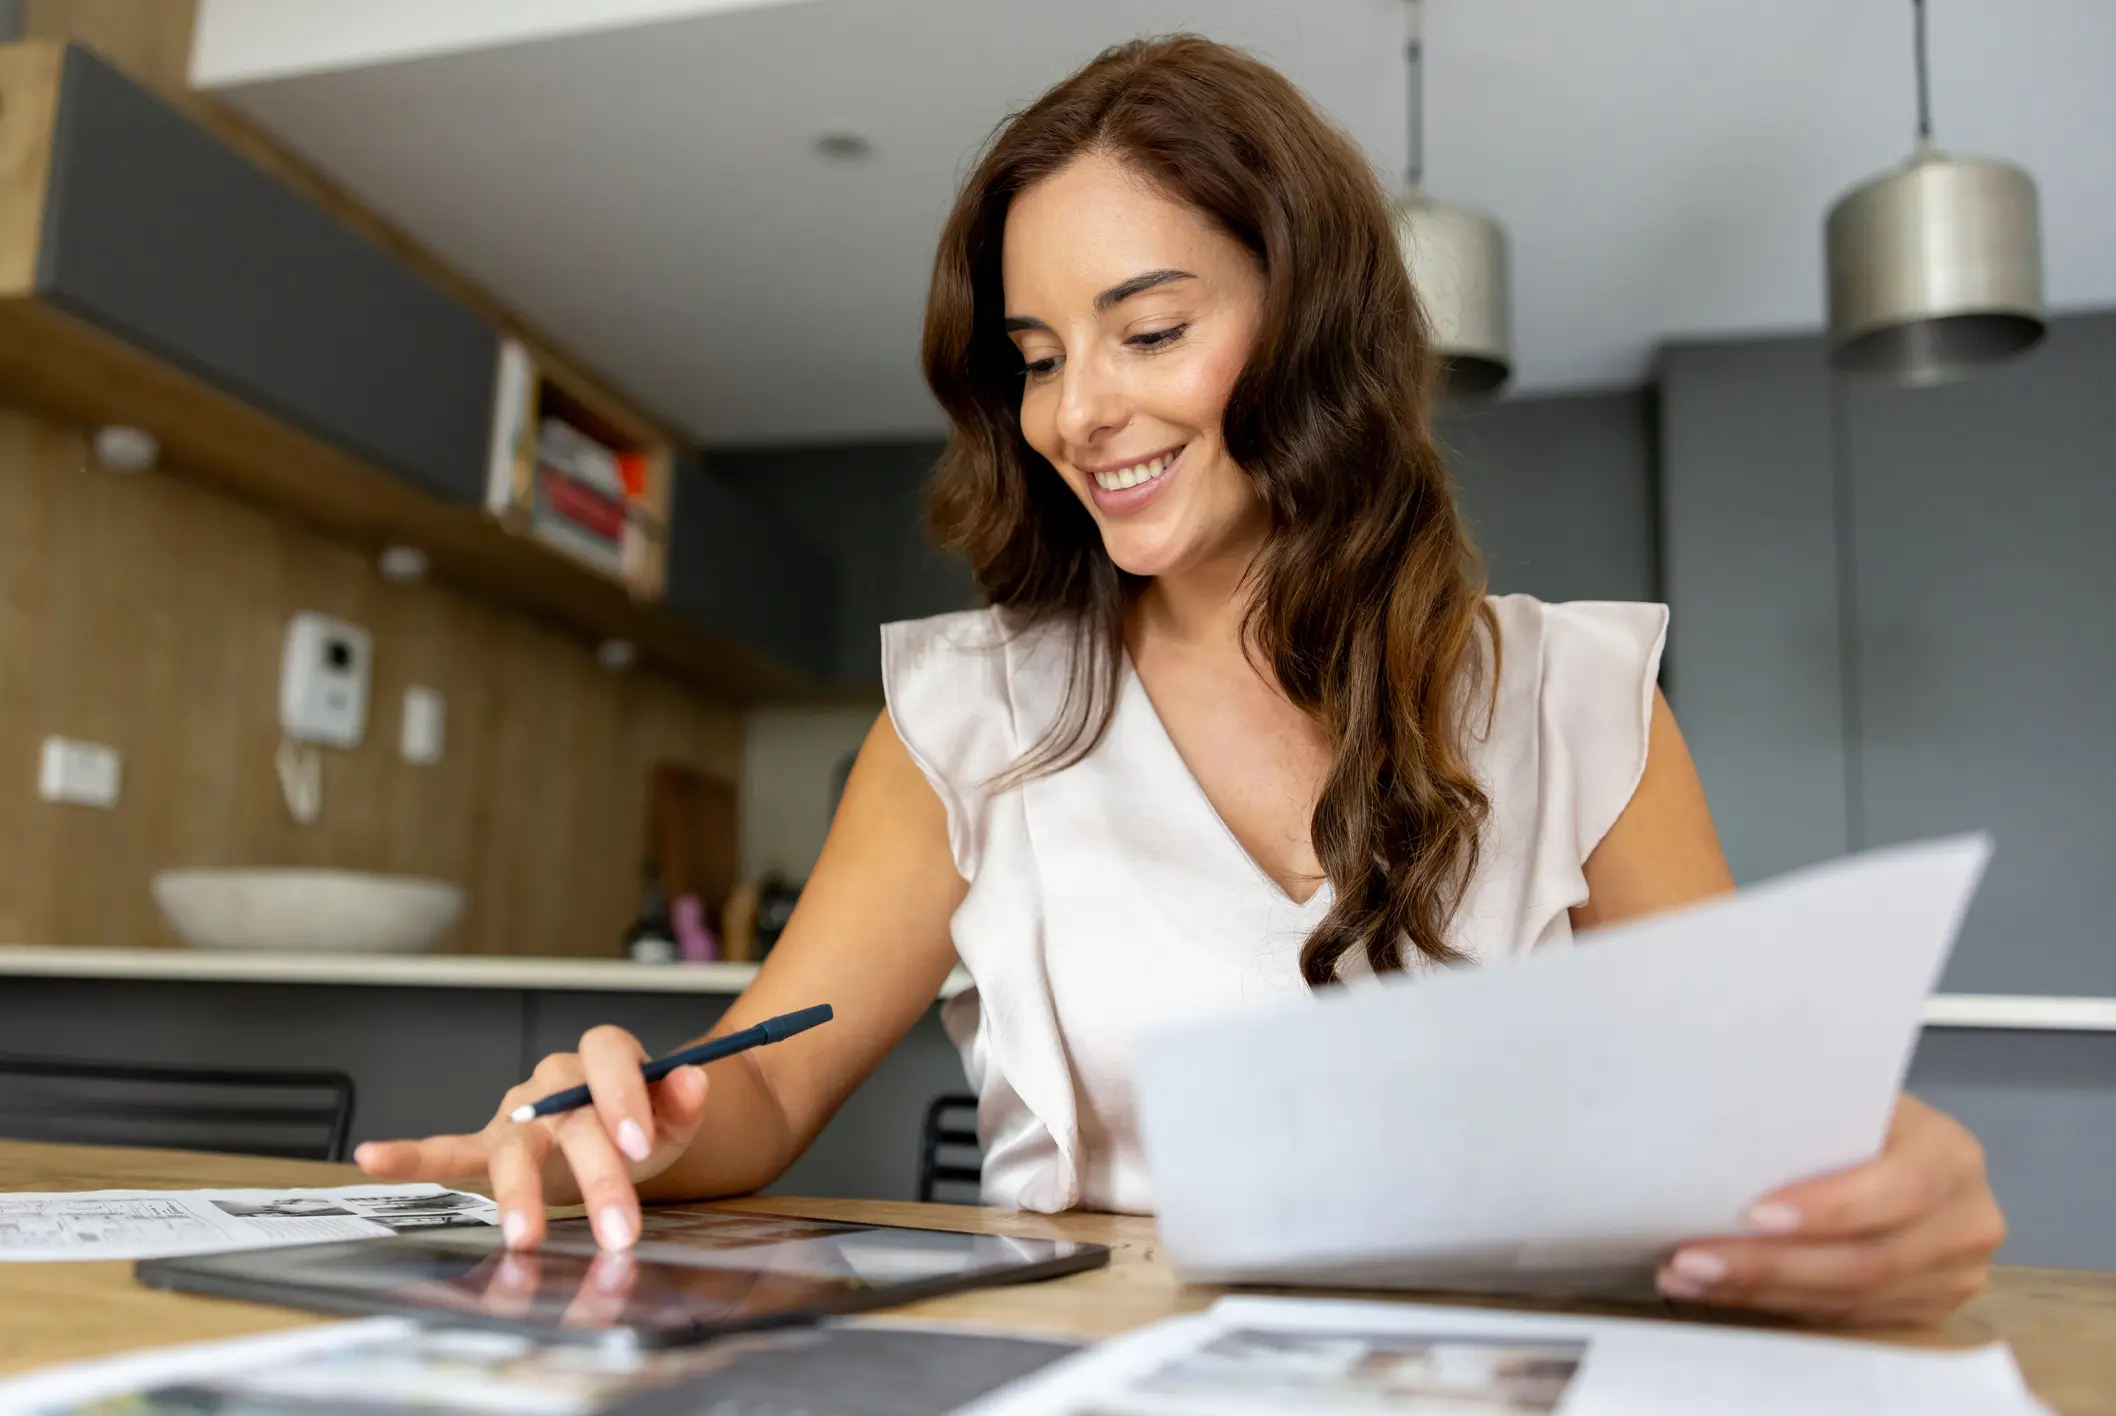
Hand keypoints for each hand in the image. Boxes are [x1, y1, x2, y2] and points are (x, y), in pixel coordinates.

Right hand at [354, 1026, 709, 1252]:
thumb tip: (693, 1077)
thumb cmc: (645, 1124)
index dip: (623, 1096)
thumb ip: (685, 1097)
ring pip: (516, 1147)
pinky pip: (448, 1150)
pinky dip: (410, 1155)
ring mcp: (518, 1112)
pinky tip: (373, 1156)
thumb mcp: (676, 1115)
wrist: (626, 1133)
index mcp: (602, 1058)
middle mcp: (554, 1079)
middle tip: (619, 1229)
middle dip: (597, 1175)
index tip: (641, 1143)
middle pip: (570, 1118)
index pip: (608, 1058)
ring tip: (524, 1236)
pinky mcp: (490, 1145)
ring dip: (520, 1194)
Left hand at [1657, 1094, 2005, 1325]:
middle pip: (1869, 1260)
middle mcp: (1967, 1220)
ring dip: (1760, 1292)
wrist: (1895, 1147)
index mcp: (1950, 1154)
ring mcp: (1952, 1274)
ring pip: (1850, 1298)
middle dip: (1771, 1265)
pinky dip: (1777, 1305)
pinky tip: (1723, 1291)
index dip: (1829, 1209)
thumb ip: (1808, 1119)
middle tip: (1692, 1261)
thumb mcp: (1845, 1099)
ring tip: (1688, 1278)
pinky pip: (1846, 1317)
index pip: (1898, 1189)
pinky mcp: (1925, 1307)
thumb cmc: (1852, 1113)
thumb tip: (1717, 1138)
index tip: (1754, 1214)